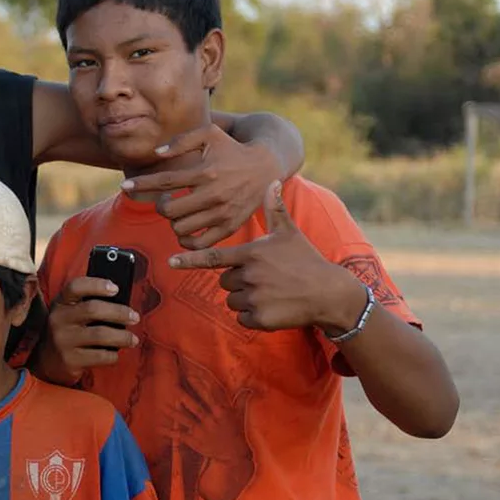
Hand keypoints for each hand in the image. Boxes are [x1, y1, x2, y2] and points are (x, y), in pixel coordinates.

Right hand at [34, 277, 140, 385]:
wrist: (48, 361)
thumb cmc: (69, 331)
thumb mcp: (70, 313)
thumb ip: (88, 303)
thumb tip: (122, 300)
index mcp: (61, 303)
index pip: (76, 287)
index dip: (97, 285)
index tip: (116, 289)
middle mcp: (59, 319)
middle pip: (93, 309)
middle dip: (119, 312)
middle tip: (134, 317)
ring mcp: (63, 340)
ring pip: (100, 335)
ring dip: (122, 337)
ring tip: (132, 339)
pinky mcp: (70, 360)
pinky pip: (100, 356)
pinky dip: (113, 355)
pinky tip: (115, 353)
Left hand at [121, 124, 285, 249]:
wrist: (266, 167)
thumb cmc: (231, 149)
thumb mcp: (209, 134)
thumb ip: (180, 141)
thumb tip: (156, 153)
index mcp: (205, 172)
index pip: (165, 181)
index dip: (142, 185)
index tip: (125, 186)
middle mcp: (213, 194)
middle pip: (168, 210)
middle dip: (160, 205)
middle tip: (166, 200)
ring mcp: (222, 213)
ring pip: (180, 228)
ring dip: (172, 221)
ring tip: (178, 212)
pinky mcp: (229, 227)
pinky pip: (199, 244)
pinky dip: (185, 240)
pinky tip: (185, 229)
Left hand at [165, 371, 251, 463]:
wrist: (233, 455)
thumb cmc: (235, 433)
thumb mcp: (238, 416)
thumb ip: (240, 401)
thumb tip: (247, 389)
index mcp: (220, 414)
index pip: (209, 397)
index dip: (199, 386)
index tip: (190, 376)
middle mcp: (210, 422)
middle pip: (195, 407)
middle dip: (184, 397)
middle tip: (173, 388)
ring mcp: (201, 432)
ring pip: (186, 420)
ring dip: (174, 413)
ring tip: (163, 406)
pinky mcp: (195, 441)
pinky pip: (180, 435)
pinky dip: (170, 432)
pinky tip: (160, 428)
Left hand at [168, 181, 363, 331]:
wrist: (329, 293)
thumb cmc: (306, 259)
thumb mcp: (289, 233)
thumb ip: (274, 209)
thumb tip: (271, 181)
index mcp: (251, 253)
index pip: (212, 257)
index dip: (189, 260)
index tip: (170, 262)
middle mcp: (249, 275)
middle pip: (224, 281)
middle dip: (237, 280)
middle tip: (263, 278)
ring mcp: (255, 298)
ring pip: (232, 300)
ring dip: (245, 298)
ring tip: (271, 291)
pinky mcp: (260, 318)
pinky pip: (242, 318)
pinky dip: (253, 316)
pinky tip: (273, 307)